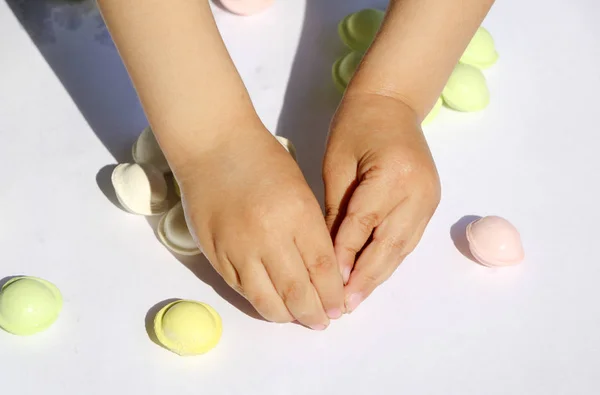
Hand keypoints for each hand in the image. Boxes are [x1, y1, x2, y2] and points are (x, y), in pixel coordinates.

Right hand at [175, 126, 344, 328]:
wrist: (214, 147)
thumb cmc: (263, 161)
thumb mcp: (301, 190)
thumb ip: (311, 231)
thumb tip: (323, 273)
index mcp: (297, 215)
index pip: (322, 269)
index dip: (333, 295)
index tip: (340, 308)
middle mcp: (268, 236)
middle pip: (297, 291)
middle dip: (314, 313)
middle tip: (322, 321)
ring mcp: (238, 248)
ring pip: (266, 300)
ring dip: (287, 315)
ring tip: (298, 318)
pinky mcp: (215, 254)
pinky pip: (241, 290)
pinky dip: (259, 302)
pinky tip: (272, 304)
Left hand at [323, 94, 440, 312]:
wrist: (392, 103)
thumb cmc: (356, 126)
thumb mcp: (336, 164)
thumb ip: (336, 210)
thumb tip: (329, 254)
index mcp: (393, 174)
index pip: (364, 224)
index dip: (346, 255)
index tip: (329, 283)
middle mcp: (418, 191)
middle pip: (389, 244)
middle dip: (365, 277)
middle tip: (344, 305)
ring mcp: (429, 198)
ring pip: (402, 247)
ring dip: (379, 274)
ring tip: (356, 298)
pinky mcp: (430, 202)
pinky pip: (407, 239)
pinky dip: (389, 259)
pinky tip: (372, 275)